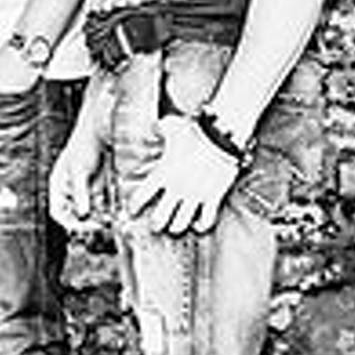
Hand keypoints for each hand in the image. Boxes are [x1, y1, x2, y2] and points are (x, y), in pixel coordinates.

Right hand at [48, 116, 107, 232]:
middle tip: (102, 225)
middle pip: (74, 216)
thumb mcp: (79, 170)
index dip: (69, 222)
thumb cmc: (84, 147)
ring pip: (89, 213)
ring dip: (99, 218)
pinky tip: (115, 211)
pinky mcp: (98, 189)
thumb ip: (80, 193)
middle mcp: (69, 191)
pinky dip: (107, 210)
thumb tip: (82, 214)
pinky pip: (101, 205)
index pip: (58, 212)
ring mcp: (84, 190)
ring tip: (111, 219)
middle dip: (87, 223)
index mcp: (58, 187)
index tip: (85, 226)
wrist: (101, 133)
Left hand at [124, 113, 240, 235]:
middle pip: (160, 218)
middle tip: (154, 226)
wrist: (222, 137)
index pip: (140, 197)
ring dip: (176, 227)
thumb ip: (159, 129)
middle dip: (155, 224)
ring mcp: (195, 195)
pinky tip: (197, 226)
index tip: (132, 211)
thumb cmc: (195, 132)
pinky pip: (206, 220)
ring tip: (173, 228)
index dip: (134, 206)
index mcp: (162, 174)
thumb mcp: (171, 126)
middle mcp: (176, 189)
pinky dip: (201, 226)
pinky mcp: (213, 198)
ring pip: (181, 223)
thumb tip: (154, 126)